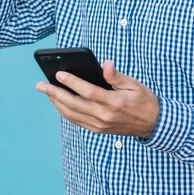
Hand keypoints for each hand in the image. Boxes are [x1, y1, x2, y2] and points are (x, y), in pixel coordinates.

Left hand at [35, 60, 159, 138]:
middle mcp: (104, 116)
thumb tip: (105, 64)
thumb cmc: (144, 100)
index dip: (71, 82)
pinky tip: (58, 102)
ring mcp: (100, 125)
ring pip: (72, 114)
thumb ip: (117, 76)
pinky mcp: (98, 130)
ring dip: (56, 103)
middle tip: (40, 84)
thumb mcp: (134, 84)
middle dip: (54, 93)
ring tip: (45, 91)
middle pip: (73, 104)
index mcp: (114, 103)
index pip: (87, 92)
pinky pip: (77, 121)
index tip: (58, 74)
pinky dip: (65, 111)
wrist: (153, 124)